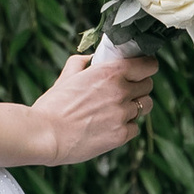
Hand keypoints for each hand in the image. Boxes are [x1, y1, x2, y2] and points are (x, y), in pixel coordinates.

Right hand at [32, 48, 155, 164]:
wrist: (44, 134)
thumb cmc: (53, 105)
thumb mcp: (66, 77)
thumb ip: (81, 63)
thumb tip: (90, 58)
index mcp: (110, 72)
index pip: (148, 65)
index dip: (146, 67)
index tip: (142, 70)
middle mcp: (121, 91)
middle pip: (148, 86)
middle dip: (139, 87)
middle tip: (125, 91)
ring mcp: (122, 114)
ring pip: (144, 107)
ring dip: (134, 107)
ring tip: (117, 110)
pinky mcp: (120, 135)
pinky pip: (135, 128)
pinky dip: (125, 127)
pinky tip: (109, 126)